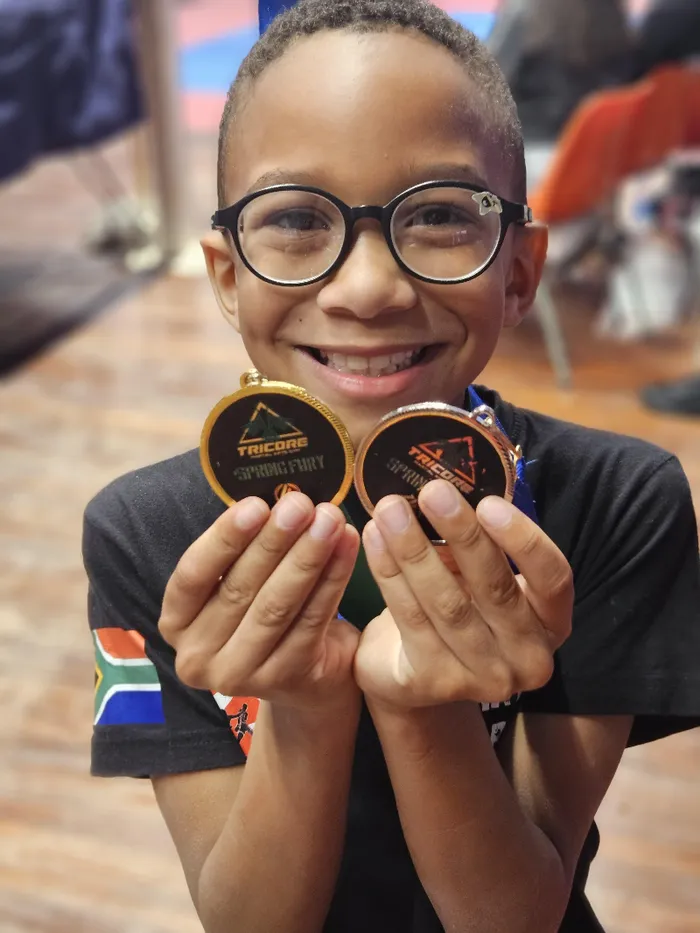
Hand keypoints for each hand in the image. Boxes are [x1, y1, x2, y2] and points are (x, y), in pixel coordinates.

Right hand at [159, 493, 360, 712]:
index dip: (223, 539)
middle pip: (239, 589)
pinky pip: (312, 621)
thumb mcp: (241, 584)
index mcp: (176, 622)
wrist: (305, 679)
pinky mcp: (283, 680)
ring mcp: (239, 675)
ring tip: (330, 519)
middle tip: (302, 503)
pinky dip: (333, 579)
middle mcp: (197, 655)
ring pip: (276, 606)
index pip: (192, 576)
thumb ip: (245, 548)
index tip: (255, 504)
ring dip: (307, 557)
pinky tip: (347, 547)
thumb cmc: (265, 613)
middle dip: (274, 541)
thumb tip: (276, 494)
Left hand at [354, 480, 572, 708]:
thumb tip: (449, 489)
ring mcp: (483, 677)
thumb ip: (480, 543)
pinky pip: (410, 617)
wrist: (413, 674)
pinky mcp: (434, 681)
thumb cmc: (458, 606)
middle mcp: (528, 657)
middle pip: (495, 589)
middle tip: (432, 490)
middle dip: (461, 534)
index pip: (554, 579)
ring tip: (391, 509)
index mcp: (551, 622)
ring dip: (415, 549)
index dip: (524, 540)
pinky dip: (389, 572)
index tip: (488, 502)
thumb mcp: (479, 576)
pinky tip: (373, 538)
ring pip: (447, 604)